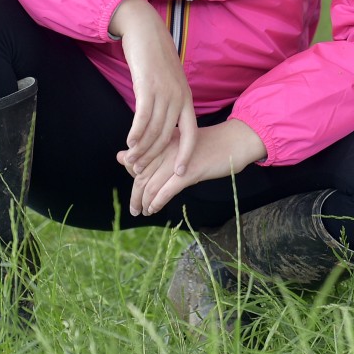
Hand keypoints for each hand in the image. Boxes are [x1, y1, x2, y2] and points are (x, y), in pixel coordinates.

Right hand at [111, 0, 197, 177]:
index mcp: (186, 98)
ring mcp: (164, 92)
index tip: (181, 173)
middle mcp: (178, 97)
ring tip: (131, 161)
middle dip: (155, 157)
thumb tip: (163, 122)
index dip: (186, 154)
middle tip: (141, 171)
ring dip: (142, 149)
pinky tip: (129, 143)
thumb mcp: (168, 82)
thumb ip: (168, 101)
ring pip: (154, 130)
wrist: (145, 32)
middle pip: (168, 137)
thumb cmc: (155, 58)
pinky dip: (136, 133)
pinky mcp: (148, 86)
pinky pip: (142, 117)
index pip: (191, 133)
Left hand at [117, 118, 267, 216]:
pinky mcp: (188, 172)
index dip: (132, 180)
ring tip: (144, 212)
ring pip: (151, 186)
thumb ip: (150, 153)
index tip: (135, 193)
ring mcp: (176, 161)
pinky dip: (157, 202)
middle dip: (135, 196)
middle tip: (134, 210)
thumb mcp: (176, 146)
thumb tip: (120, 157)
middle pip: (141, 176)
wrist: (233, 142)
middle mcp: (165, 150)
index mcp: (162, 141)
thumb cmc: (207, 144)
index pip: (137, 163)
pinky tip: (154, 209)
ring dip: (144, 202)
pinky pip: (166, 191)